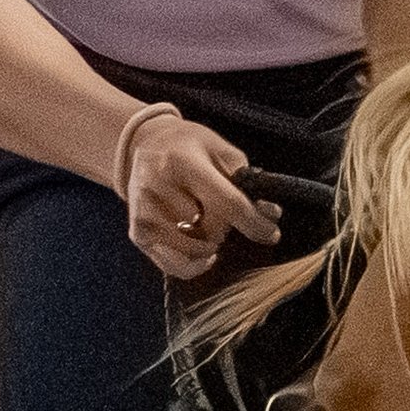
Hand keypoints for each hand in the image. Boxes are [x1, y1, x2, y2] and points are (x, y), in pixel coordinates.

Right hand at [118, 108, 283, 280]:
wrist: (145, 145)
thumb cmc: (190, 148)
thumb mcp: (221, 151)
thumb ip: (247, 181)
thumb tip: (270, 215)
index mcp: (182, 162)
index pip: (226, 203)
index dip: (253, 223)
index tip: (271, 234)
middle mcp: (157, 187)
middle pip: (211, 230)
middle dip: (226, 226)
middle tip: (221, 210)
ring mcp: (144, 212)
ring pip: (195, 250)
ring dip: (210, 243)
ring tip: (206, 222)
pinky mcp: (138, 232)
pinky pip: (174, 265)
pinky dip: (195, 264)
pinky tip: (204, 253)